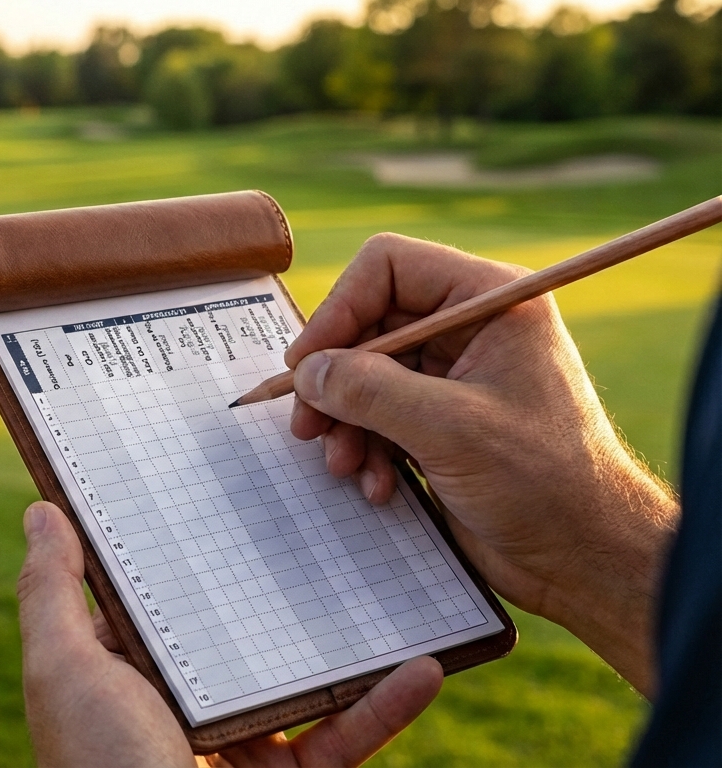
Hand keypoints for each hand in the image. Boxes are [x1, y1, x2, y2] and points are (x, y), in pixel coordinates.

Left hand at [18, 500, 443, 767]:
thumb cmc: (97, 765)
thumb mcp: (64, 669)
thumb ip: (53, 592)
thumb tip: (40, 509)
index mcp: (126, 672)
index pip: (160, 590)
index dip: (186, 536)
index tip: (227, 477)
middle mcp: (182, 703)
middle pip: (240, 625)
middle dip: (280, 572)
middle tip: (325, 506)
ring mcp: (239, 746)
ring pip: (302, 677)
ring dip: (350, 634)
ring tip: (390, 577)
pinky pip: (345, 737)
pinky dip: (386, 705)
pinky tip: (425, 665)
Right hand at [284, 233, 678, 695]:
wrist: (585, 558)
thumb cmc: (544, 484)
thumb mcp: (449, 430)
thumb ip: (370, 390)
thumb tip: (307, 371)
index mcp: (489, 302)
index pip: (389, 267)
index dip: (340, 309)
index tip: (309, 364)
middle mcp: (470, 329)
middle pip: (368, 323)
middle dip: (336, 378)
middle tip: (307, 424)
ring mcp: (455, 377)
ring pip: (366, 374)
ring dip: (346, 421)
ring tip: (345, 464)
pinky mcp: (442, 422)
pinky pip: (380, 416)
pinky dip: (367, 448)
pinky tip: (378, 484)